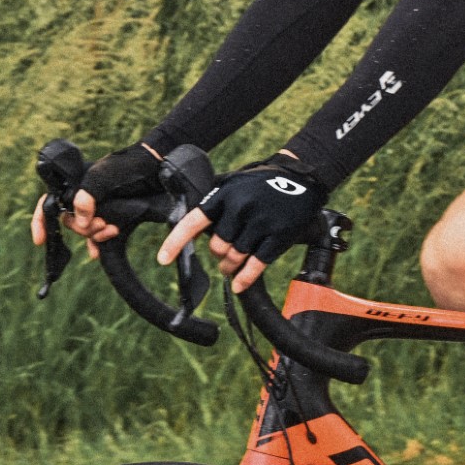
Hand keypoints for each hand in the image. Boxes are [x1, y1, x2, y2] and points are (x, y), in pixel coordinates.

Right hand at [29, 143, 162, 260]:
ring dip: (94, 235)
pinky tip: (98, 253)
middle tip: (102, 223)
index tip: (41, 240)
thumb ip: (86, 197)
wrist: (156, 170)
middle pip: (70, 222)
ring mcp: (98, 208)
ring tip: (112, 230)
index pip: (48, 203)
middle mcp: (83, 197)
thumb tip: (80, 221)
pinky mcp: (113, 216)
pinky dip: (98, 244)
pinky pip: (99, 235)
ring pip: (86, 230)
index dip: (41, 221)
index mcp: (75, 185)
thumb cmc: (127, 167)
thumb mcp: (102, 178)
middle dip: (82, 228)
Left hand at [159, 157, 325, 292]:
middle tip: (223, 255)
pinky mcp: (279, 235)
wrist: (302, 179)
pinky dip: (245, 278)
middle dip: (217, 255)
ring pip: (234, 257)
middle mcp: (240, 208)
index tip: (163, 260)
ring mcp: (261, 222)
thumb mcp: (234, 184)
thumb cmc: (262, 183)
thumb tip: (192, 233)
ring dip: (230, 267)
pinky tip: (239, 286)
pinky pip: (256, 264)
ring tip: (231, 266)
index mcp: (224, 194)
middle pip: (216, 247)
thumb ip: (214, 204)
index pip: (193, 222)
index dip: (176, 242)